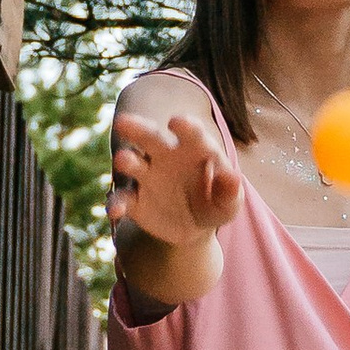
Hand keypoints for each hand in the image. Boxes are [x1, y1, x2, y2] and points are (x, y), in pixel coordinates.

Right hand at [110, 105, 242, 251]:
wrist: (193, 227)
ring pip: (132, 161)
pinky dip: (116, 203)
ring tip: (123, 160)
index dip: (185, 126)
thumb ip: (230, 191)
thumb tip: (234, 178)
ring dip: (127, 160)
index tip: (177, 122)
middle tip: (124, 122)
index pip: (190, 133)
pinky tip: (114, 211)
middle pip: (150, 137)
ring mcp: (146, 176)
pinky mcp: (133, 200)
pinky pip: (122, 198)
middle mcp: (164, 156)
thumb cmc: (216, 204)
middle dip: (138, 128)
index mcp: (192, 149)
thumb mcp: (229, 202)